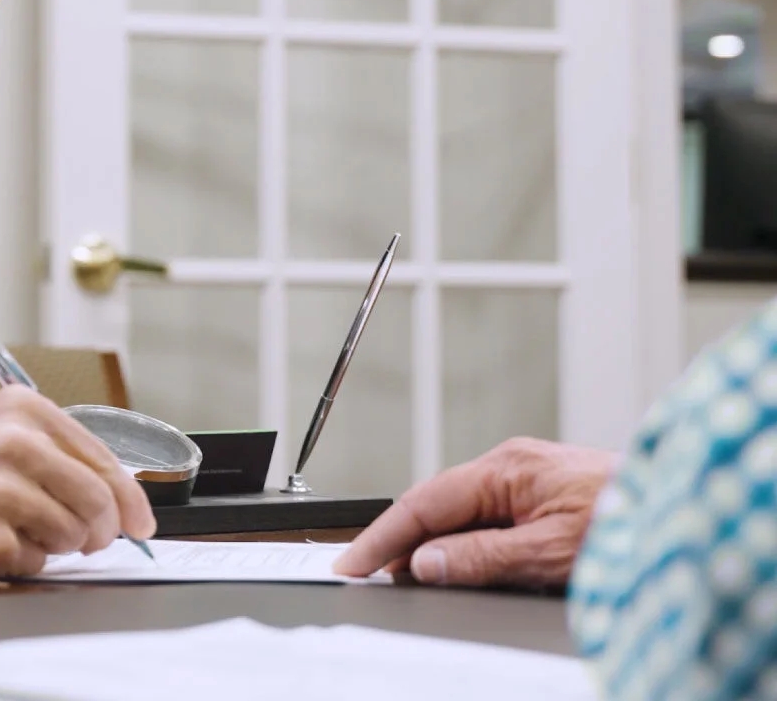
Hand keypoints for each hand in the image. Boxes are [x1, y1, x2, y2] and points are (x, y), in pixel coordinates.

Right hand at [0, 385, 155, 576]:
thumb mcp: (1, 432)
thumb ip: (59, 454)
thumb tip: (124, 502)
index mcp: (24, 409)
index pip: (102, 459)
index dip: (129, 499)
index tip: (139, 521)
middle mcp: (13, 442)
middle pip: (96, 501)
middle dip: (99, 530)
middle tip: (85, 538)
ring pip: (71, 535)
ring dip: (55, 543)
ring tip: (16, 527)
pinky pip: (35, 562)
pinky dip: (21, 560)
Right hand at [332, 437, 618, 588]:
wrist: (687, 509)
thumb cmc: (631, 522)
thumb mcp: (550, 551)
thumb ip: (482, 556)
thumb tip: (426, 563)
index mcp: (506, 467)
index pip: (423, 503)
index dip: (382, 536)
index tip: (352, 563)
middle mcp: (511, 465)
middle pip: (434, 503)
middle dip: (396, 538)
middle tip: (364, 573)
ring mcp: (526, 477)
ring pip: (458, 509)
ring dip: (428, 542)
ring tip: (399, 574)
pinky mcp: (541, 493)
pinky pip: (483, 514)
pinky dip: (458, 540)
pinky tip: (451, 562)